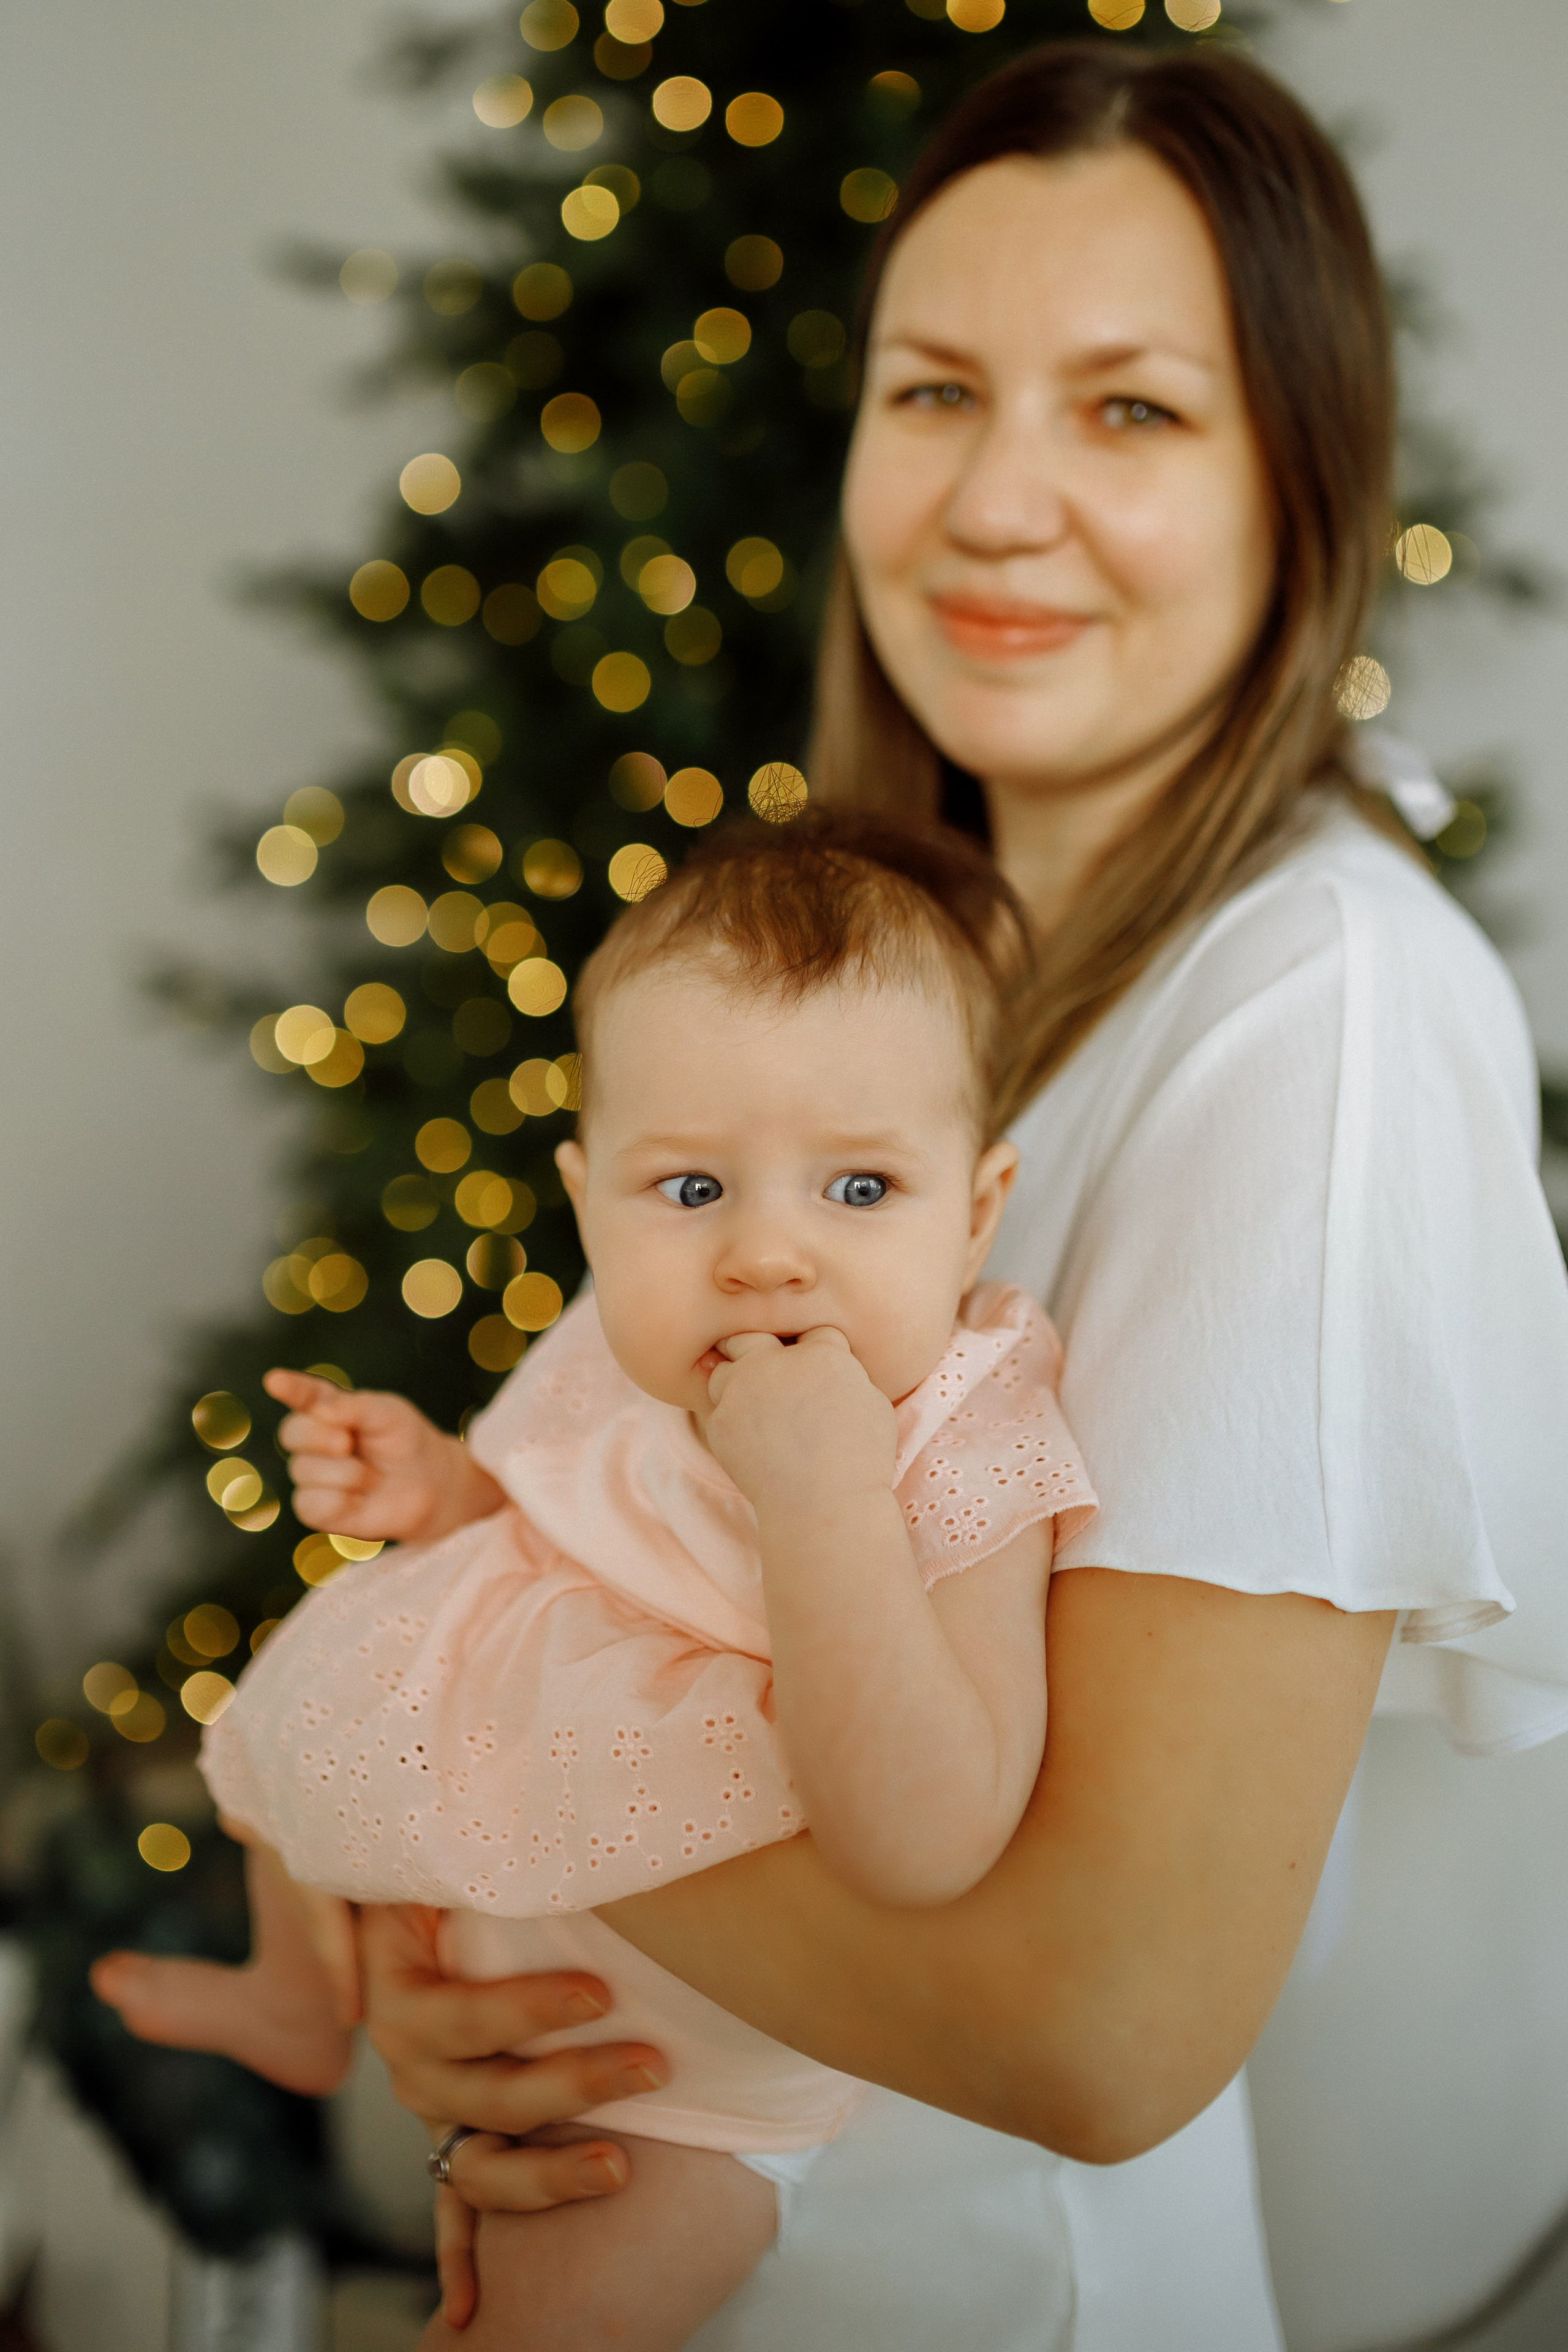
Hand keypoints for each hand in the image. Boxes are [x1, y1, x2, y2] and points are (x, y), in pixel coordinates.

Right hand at [262, 1370, 503, 1545]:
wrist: (430, 1486)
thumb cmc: (406, 1442)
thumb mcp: (389, 1414)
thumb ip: (354, 1407)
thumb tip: (319, 1410)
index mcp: (329, 1408)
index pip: (303, 1395)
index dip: (288, 1387)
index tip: (275, 1380)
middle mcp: (314, 1440)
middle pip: (291, 1432)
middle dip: (319, 1437)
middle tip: (349, 1443)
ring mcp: (312, 1474)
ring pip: (303, 1471)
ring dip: (347, 1474)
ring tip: (373, 1476)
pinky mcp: (316, 1509)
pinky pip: (310, 1504)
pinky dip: (340, 1502)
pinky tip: (360, 1500)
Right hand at [358, 1907, 669, 2328]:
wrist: (400, 1879)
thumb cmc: (416, 1859)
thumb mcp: (389, 1865)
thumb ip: (365, 1903)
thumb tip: (368, 1977)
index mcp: (396, 1998)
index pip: (464, 2019)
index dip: (528, 2010)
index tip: (601, 1992)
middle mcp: (411, 2065)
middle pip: (489, 2096)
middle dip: (572, 2086)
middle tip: (652, 2064)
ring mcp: (435, 2106)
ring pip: (485, 2163)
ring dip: (549, 2176)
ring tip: (622, 2167)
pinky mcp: (454, 2129)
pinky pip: (456, 2204)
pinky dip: (463, 2257)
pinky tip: (473, 2310)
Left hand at [703, 1325, 896, 1519]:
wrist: (824, 1504)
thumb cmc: (860, 1460)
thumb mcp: (874, 1406)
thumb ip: (847, 1375)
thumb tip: (832, 1371)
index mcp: (822, 1354)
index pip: (814, 1331)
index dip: (817, 1350)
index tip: (817, 1374)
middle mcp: (776, 1363)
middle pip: (752, 1334)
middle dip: (757, 1347)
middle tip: (768, 1374)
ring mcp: (743, 1390)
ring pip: (724, 1369)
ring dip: (736, 1383)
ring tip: (755, 1411)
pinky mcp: (720, 1421)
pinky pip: (719, 1412)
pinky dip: (731, 1423)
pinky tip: (751, 1444)